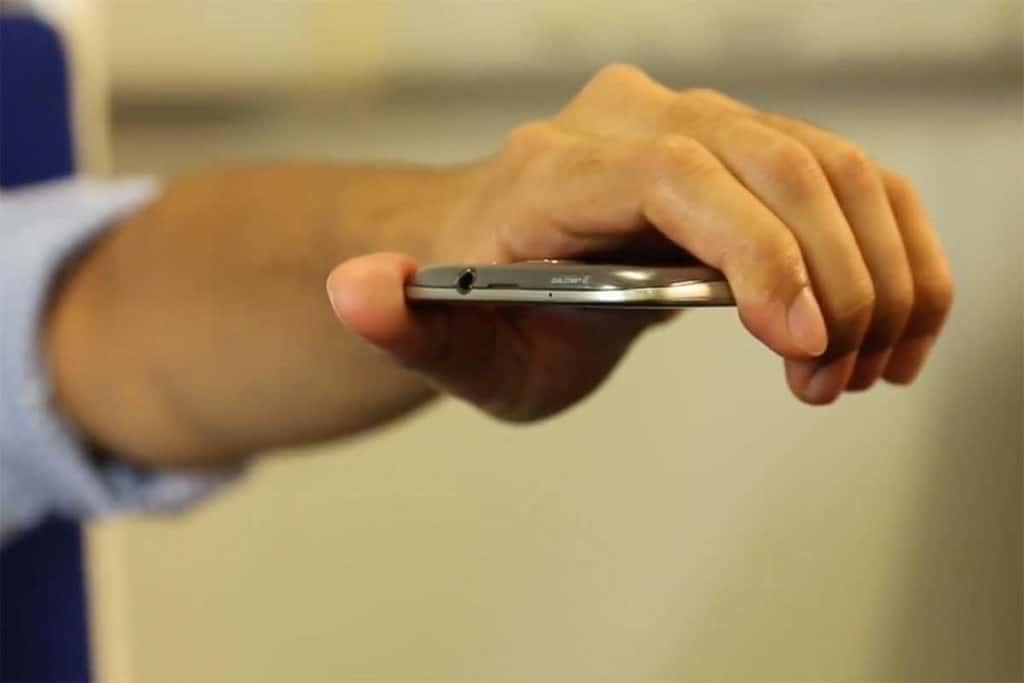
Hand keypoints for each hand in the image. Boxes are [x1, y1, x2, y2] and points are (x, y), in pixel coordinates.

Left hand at [327, 64, 952, 417]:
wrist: (512, 263)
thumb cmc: (484, 311)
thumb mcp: (444, 343)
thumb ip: (399, 322)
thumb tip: (355, 289)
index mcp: (554, 167)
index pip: (674, 175)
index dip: (753, 250)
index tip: (802, 341)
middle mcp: (632, 118)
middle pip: (770, 161)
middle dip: (831, 278)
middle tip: (833, 377)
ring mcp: (696, 121)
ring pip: (826, 163)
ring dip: (874, 268)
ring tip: (863, 367)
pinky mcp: (741, 146)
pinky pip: (842, 174)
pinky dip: (887, 244)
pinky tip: (892, 324)